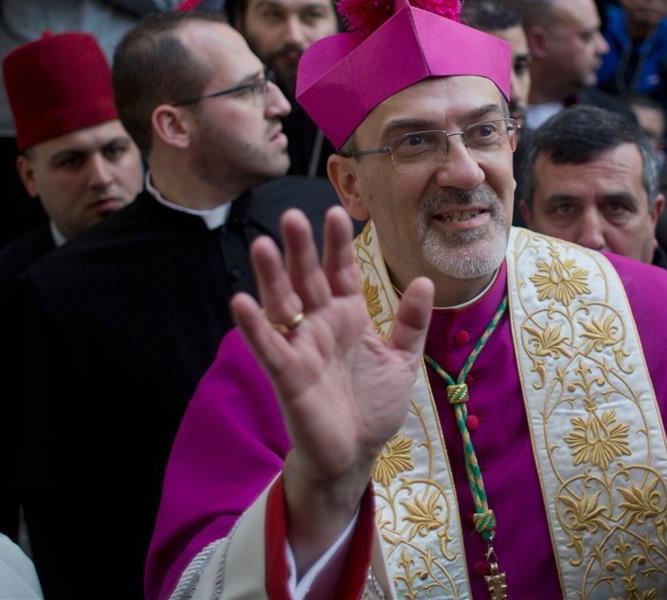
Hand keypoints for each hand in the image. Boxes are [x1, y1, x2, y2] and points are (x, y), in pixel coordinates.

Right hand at [232, 207, 432, 568]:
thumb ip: (412, 323)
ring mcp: (301, 347)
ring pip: (283, 304)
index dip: (337, 245)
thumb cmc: (373, 407)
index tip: (336, 212)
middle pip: (308, 279)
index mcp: (348, 317)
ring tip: (264, 244)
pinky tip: (242, 301)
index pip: (340, 272)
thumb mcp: (402, 361)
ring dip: (272, 276)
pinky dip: (255, 326)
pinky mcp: (287, 375)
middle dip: (302, 249)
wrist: (354, 454)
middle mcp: (320, 325)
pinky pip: (268, 346)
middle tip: (294, 214)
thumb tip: (424, 280)